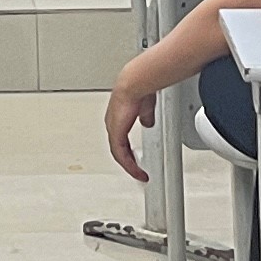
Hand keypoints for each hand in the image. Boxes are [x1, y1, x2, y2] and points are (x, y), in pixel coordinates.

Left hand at [103, 59, 160, 182]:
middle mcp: (113, 125)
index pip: (121, 140)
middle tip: (138, 172)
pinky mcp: (116, 135)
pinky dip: (129, 165)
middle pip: (119, 150)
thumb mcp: (145, 107)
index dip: (129, 151)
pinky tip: (136, 171)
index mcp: (119, 118)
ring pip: (119, 155)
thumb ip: (145, 116)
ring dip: (130, 166)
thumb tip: (147, 121)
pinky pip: (121, 156)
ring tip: (139, 174)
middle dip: (129, 162)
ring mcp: (113, 130)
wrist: (134, 85)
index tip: (136, 158)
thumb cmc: (140, 90)